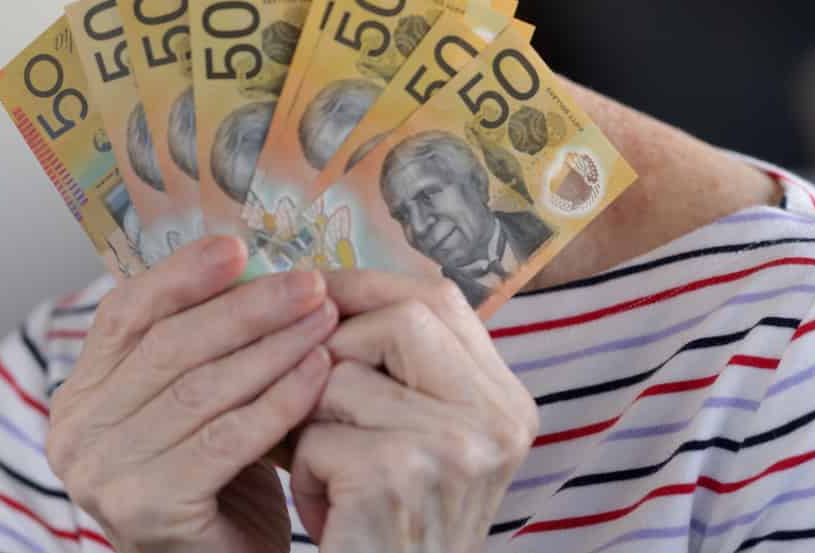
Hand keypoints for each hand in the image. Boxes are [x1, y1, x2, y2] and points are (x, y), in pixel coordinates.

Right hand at [46, 236, 339, 552]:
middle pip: (167, 346)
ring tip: (324, 320)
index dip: (181, 274)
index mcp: (79, 398)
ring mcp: (104, 475)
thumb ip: (199, 349)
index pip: (123, 315)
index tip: (238, 244)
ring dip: (272, 347)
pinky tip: (318, 373)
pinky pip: (224, 438)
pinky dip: (278, 400)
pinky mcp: (148, 510)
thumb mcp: (194, 408)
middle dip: (246, 306)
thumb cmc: (218, 489)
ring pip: (199, 388)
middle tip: (309, 283)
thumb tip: (249, 262)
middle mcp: (76, 435)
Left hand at [290, 272, 537, 551]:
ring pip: (342, 375)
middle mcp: (497, 420)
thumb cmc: (387, 530)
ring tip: (332, 474)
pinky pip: (318, 433)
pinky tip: (331, 512)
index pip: (441, 299)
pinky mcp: (401, 476)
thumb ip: (400, 371)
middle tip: (315, 394)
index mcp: (507, 403)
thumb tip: (319, 287)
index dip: (372, 286)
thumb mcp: (418, 443)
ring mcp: (455, 447)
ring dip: (313, 422)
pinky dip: (308, 471)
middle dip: (337, 346)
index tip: (319, 291)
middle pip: (401, 317)